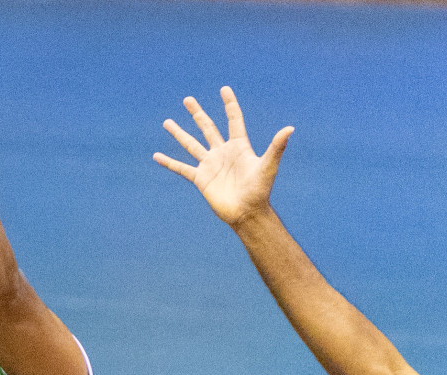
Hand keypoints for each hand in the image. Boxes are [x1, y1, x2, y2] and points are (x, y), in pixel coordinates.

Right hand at [154, 86, 293, 228]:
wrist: (246, 212)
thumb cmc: (259, 190)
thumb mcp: (268, 166)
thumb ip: (276, 147)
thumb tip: (290, 128)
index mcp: (238, 146)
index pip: (233, 120)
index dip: (229, 104)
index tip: (224, 89)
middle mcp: (222, 152)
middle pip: (208, 127)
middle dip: (197, 113)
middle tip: (188, 99)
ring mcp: (210, 165)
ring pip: (191, 144)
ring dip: (179, 133)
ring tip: (167, 122)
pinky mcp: (200, 178)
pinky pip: (182, 168)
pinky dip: (169, 163)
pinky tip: (157, 156)